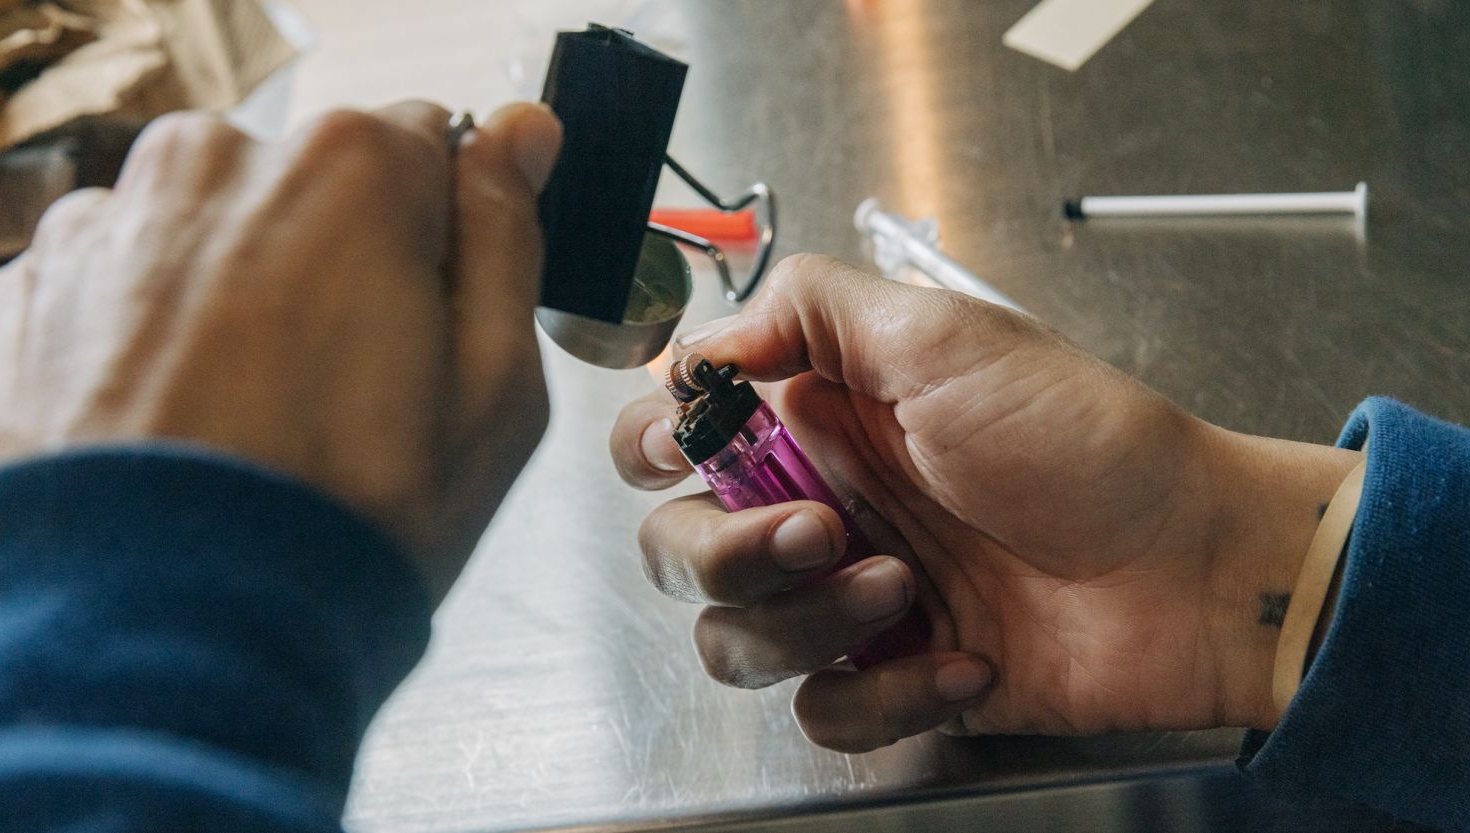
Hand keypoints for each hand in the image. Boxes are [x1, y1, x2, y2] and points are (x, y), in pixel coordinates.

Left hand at [0, 101, 562, 601]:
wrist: (166, 634)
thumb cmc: (344, 525)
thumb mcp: (495, 391)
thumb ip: (509, 237)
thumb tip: (521, 135)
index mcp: (354, 171)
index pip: (433, 143)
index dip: (446, 238)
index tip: (429, 320)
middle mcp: (221, 165)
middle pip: (317, 183)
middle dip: (342, 259)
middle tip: (346, 389)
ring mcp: (113, 222)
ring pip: (218, 227)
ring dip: (244, 292)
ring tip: (254, 416)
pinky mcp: (35, 286)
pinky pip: (130, 277)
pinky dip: (158, 330)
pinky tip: (182, 419)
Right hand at [611, 255, 1360, 750]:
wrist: (1194, 566)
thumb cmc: (1086, 442)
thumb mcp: (945, 335)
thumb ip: (810, 310)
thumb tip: (701, 341)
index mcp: (818, 422)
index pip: (674, 436)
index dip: (654, 447)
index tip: (686, 446)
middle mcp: (820, 508)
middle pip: (680, 549)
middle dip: (728, 551)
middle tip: (820, 528)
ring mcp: (853, 600)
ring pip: (735, 641)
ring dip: (809, 623)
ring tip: (907, 588)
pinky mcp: (898, 679)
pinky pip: (826, 712)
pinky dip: (888, 694)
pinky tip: (967, 658)